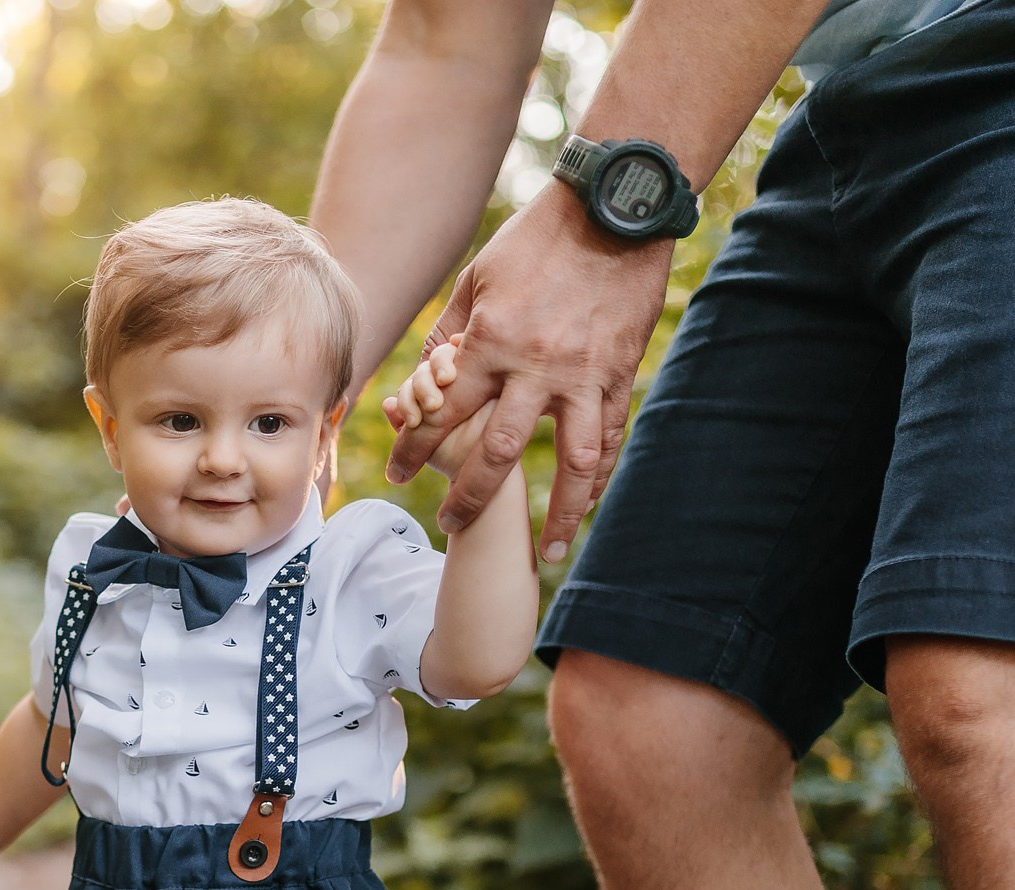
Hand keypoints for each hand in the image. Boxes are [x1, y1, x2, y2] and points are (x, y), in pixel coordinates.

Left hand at [383, 186, 672, 561]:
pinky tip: (586, 505)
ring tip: (545, 553)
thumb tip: (427, 377)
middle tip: (446, 525)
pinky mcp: (620, 375)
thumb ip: (452, 333)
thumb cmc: (535, 239)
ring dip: (558, 514)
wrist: (614, 210)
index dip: (412, 448)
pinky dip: (598, 478)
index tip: (395, 473)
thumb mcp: (477, 278)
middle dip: (467, 498)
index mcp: (491, 342)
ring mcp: (584, 377)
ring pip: (570, 465)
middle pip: (495, 453)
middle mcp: (535, 368)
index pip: (441, 412)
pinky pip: (608, 439)